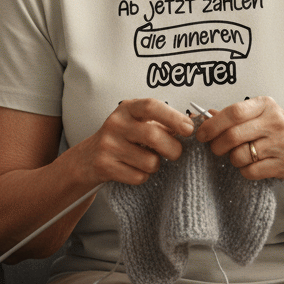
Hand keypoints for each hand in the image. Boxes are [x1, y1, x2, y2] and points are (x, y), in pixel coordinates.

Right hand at [76, 98, 193, 186]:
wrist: (88, 158)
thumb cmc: (122, 138)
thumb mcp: (138, 122)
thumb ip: (163, 122)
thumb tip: (195, 125)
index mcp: (128, 108)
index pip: (152, 107)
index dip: (173, 117)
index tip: (189, 129)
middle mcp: (116, 123)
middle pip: (153, 136)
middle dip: (172, 149)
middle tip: (176, 153)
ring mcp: (108, 145)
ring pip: (149, 161)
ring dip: (156, 165)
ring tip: (148, 160)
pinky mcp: (104, 165)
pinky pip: (138, 177)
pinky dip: (143, 177)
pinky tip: (135, 169)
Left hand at [194, 95, 283, 181]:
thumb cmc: (281, 132)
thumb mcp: (260, 116)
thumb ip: (233, 116)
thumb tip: (204, 115)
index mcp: (266, 105)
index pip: (234, 112)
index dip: (213, 124)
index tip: (202, 133)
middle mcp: (275, 122)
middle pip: (233, 135)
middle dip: (217, 145)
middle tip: (216, 148)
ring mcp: (281, 143)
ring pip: (240, 155)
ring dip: (233, 159)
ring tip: (240, 156)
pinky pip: (251, 171)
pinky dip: (246, 171)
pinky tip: (253, 165)